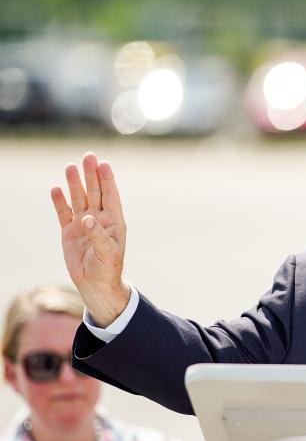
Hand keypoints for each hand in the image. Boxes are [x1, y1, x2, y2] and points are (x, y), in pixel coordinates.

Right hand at [51, 152, 129, 325]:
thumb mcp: (108, 252)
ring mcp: (83, 224)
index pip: (111, 196)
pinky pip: (64, 213)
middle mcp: (99, 220)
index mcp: (114, 222)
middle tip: (88, 157)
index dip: (107, 180)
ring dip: (74, 184)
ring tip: (70, 167)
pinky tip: (56, 189)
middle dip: (91, 175)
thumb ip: (98, 235)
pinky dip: (60, 202)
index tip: (104, 164)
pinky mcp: (69, 232)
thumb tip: (88, 219)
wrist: (95, 283)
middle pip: (94, 192)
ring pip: (78, 199)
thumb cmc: (108, 268)